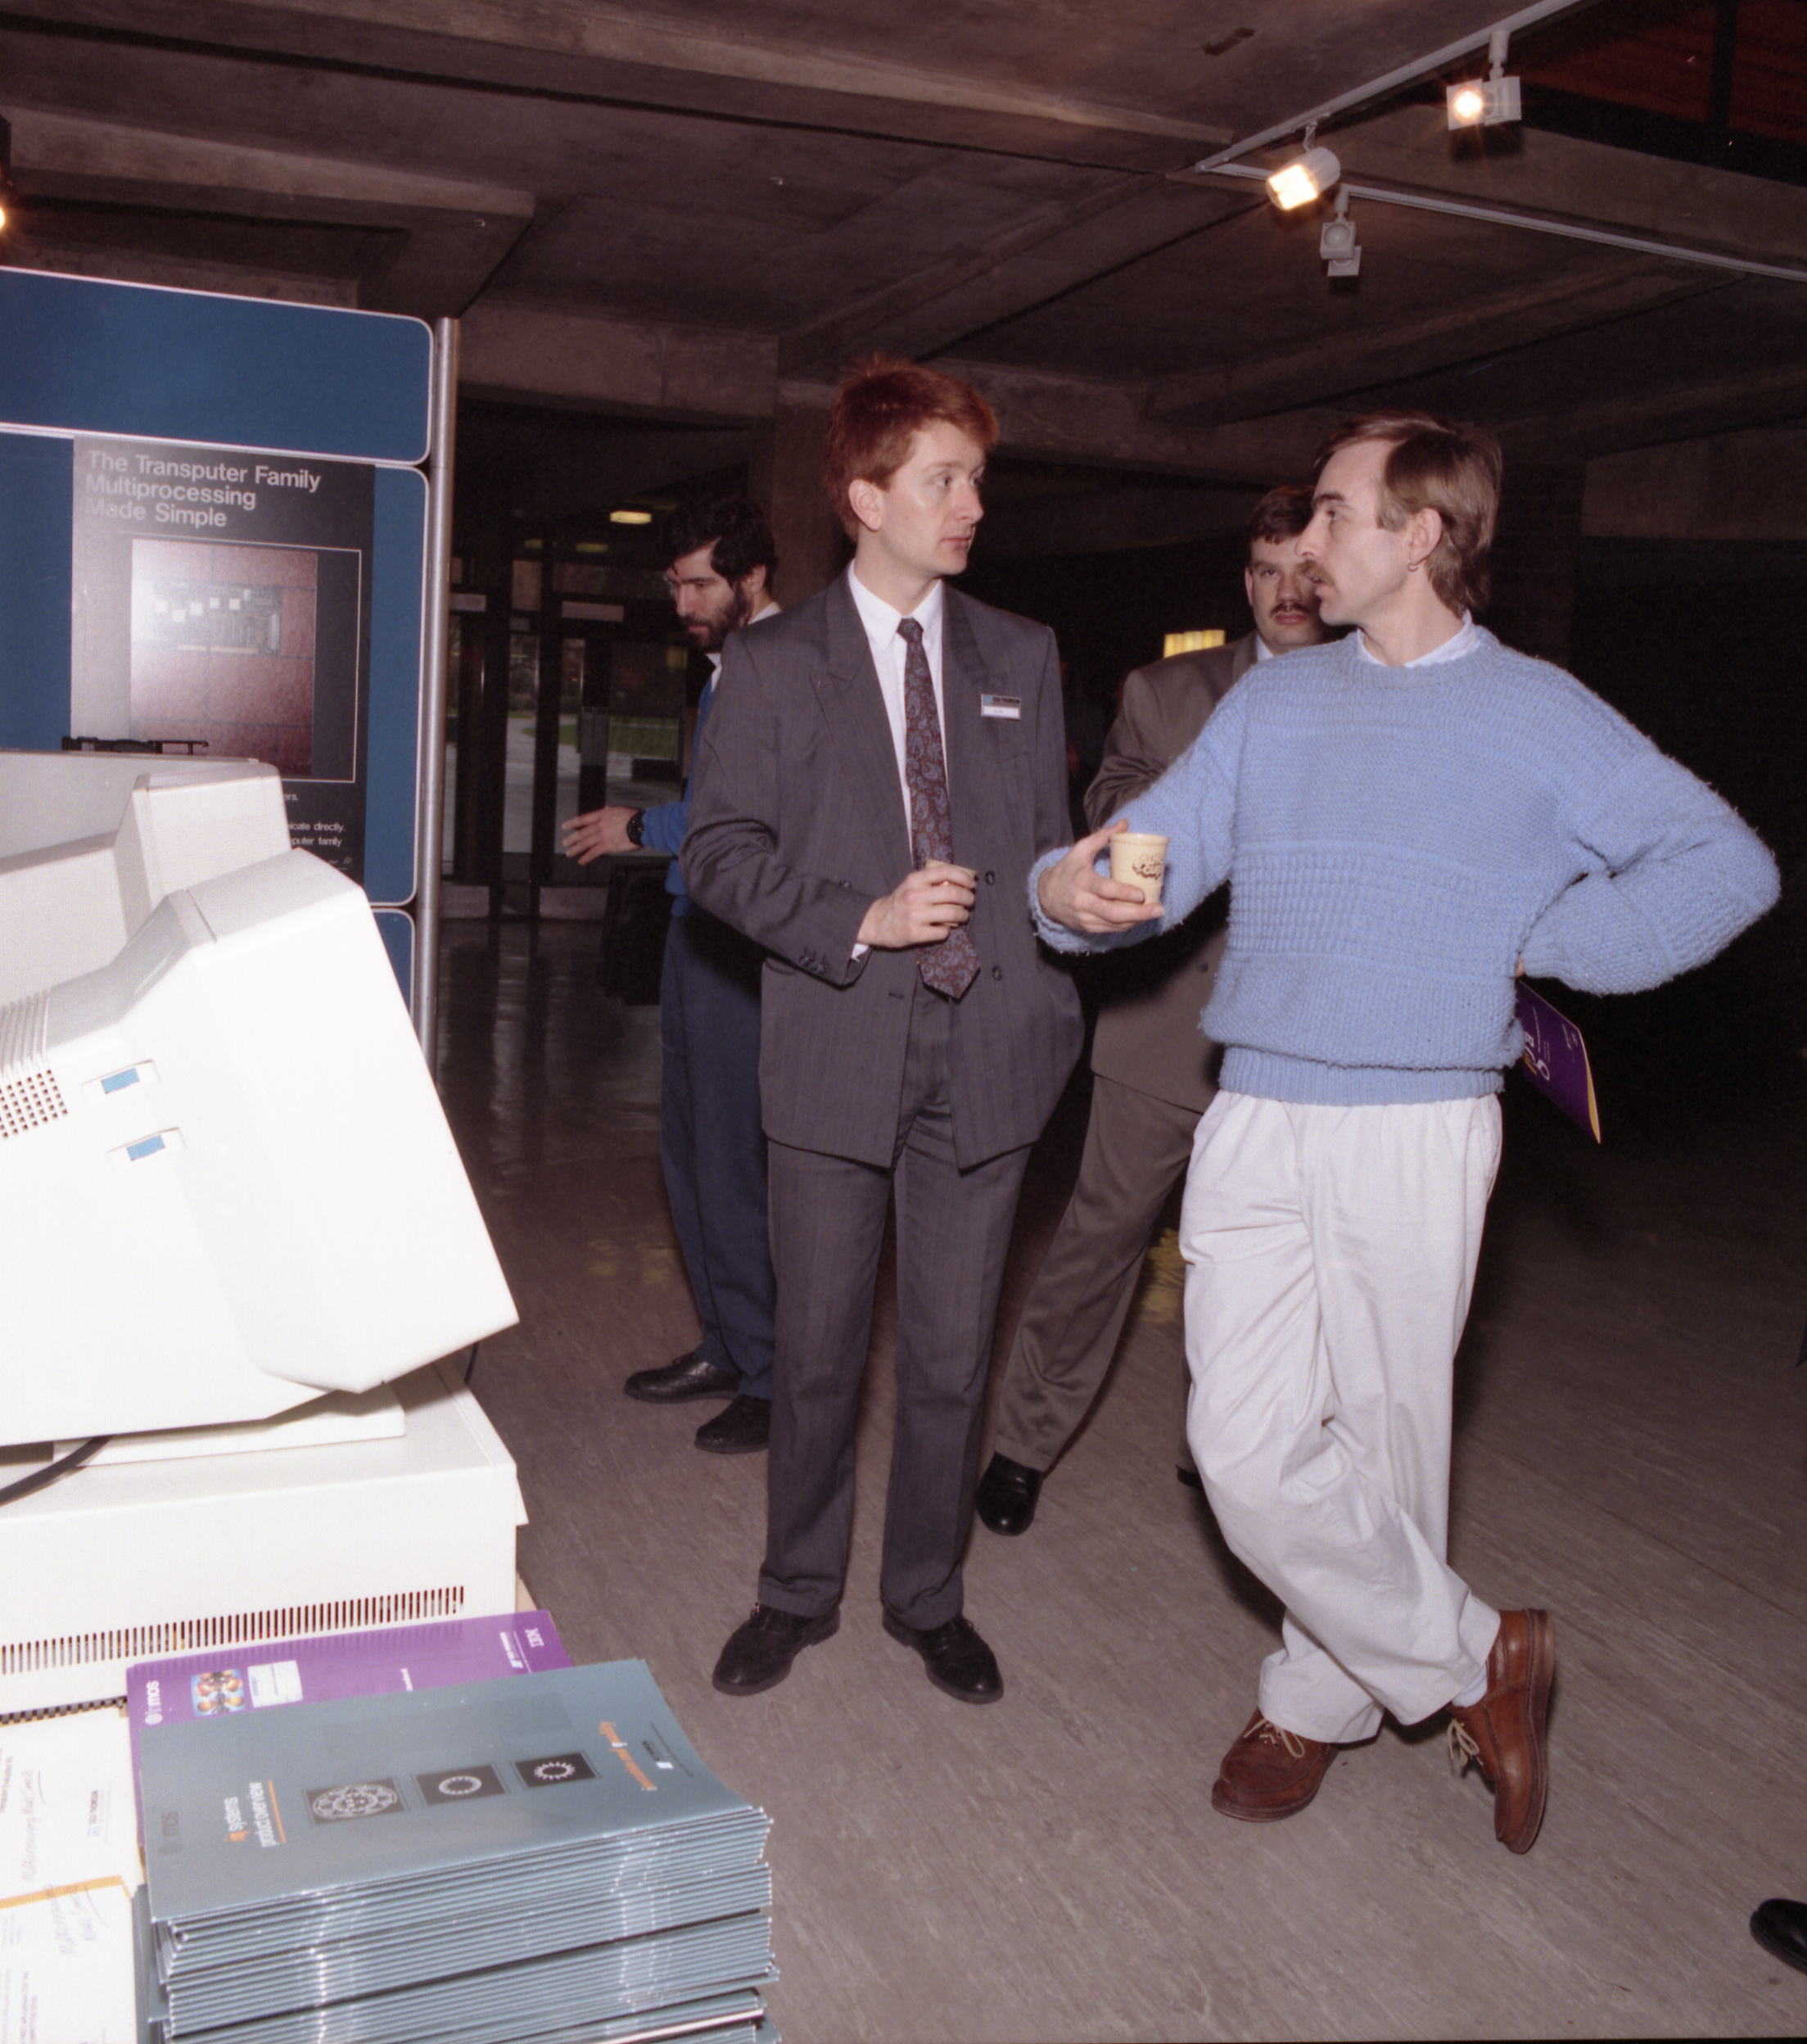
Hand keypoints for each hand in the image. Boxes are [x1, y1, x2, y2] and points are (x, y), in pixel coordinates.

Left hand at [562, 805, 638, 863]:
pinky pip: (594, 852)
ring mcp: (603, 836)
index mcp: (602, 815)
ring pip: (585, 843)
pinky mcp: (608, 846)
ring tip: (569, 853)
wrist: (640, 826)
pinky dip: (587, 857)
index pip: (584, 819)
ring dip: (576, 849)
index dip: (573, 823)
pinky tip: (581, 861)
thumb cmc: (633, 817)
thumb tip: (606, 808)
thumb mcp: (619, 809)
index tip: (565, 826)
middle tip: (565, 843)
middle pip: (583, 832)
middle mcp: (600, 825)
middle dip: (572, 838)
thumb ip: (610, 810)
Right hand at [857, 859, 975, 948]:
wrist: (876, 922)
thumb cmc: (900, 902)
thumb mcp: (911, 885)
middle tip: (970, 901)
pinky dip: (947, 930)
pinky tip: (943, 928)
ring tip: (963, 915)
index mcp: (914, 880)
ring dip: (963, 914)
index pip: (945, 871)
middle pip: (953, 893)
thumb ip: (931, 881)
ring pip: (952, 913)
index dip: (963, 877)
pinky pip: (942, 932)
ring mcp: (914, 915)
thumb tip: (961, 881)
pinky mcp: (914, 933)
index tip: (971, 883)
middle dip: (968, 898)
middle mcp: (914, 896)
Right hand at [1037, 820, 1164, 934]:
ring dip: (1137, 921)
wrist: (1045, 896)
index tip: (1141, 894)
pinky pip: (1110, 930)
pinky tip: (1140, 918)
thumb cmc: (1067, 870)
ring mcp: (1084, 918)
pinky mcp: (1087, 928)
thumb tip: (1125, 823)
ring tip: (1154, 913)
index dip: (1123, 893)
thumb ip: (1103, 836)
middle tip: (1158, 909)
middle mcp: (1082, 902)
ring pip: (1114, 924)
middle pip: (1112, 913)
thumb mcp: (1080, 850)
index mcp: (1081, 881)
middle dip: (1138, 913)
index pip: (1104, 889)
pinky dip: (1127, 925)